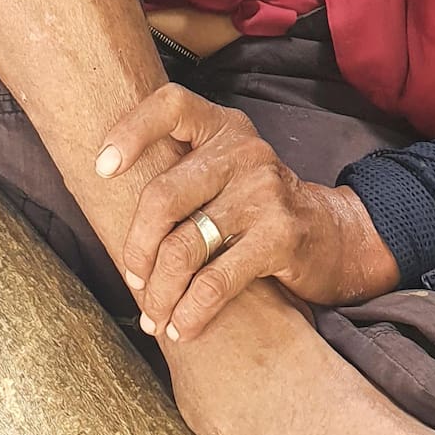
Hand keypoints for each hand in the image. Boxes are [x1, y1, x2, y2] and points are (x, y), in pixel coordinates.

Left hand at [96, 85, 400, 337]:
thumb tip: (106, 211)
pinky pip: (216, 281)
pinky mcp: (280, 236)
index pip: (171, 106)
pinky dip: (190, 312)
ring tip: (153, 316)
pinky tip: (182, 328)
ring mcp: (264, 192)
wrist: (332, 234)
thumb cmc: (257, 207)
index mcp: (222, 128)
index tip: (102, 169)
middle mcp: (244, 151)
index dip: (131, 131)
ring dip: (160, 292)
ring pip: (185, 246)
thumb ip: (180, 173)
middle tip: (132, 278)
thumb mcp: (225, 172)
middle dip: (137, 247)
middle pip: (164, 195)